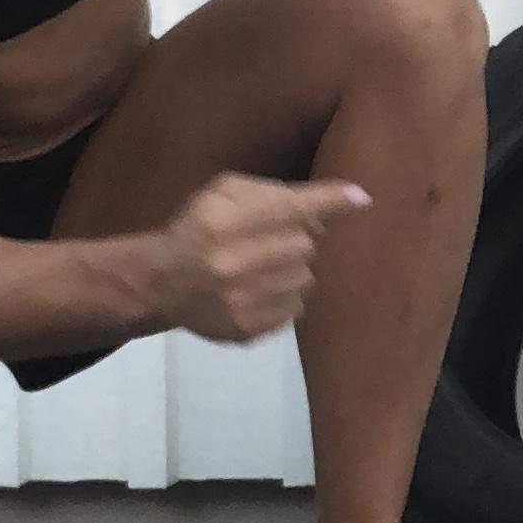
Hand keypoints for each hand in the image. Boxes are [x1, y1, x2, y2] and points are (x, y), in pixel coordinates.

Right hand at [151, 172, 370, 342]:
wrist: (162, 282)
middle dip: (296, 240)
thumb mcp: (224, 193)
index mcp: (227, 222)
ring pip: (305, 278)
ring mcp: (242, 300)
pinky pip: (296, 309)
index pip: (291, 209)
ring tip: (263, 267)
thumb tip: (330, 210)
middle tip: (272, 241)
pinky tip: (259, 289)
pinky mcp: (247, 328)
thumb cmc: (198, 228)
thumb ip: (273, 193)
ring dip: (292, 269)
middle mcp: (236, 262)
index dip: (328, 202)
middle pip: (305, 246)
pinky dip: (285, 296)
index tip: (361, 199)